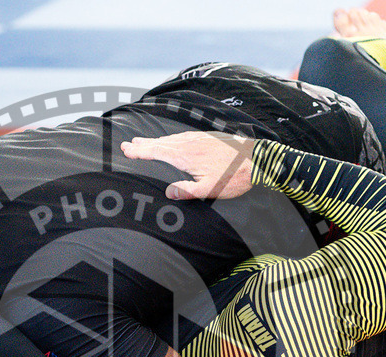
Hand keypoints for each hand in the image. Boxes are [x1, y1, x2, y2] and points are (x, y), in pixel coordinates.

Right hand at [120, 131, 253, 200]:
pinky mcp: (208, 137)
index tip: (127, 150)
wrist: (258, 159)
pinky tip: (171, 141)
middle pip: (161, 143)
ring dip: (156, 141)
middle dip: (143, 144)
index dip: (141, 151)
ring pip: (172, 138)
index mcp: (186, 156)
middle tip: (127, 144)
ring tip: (143, 142)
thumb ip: (188, 190)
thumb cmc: (235, 177)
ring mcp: (199, 138)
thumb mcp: (210, 189)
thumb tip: (168, 192)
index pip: (157, 152)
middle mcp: (190, 144)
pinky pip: (183, 136)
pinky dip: (171, 139)